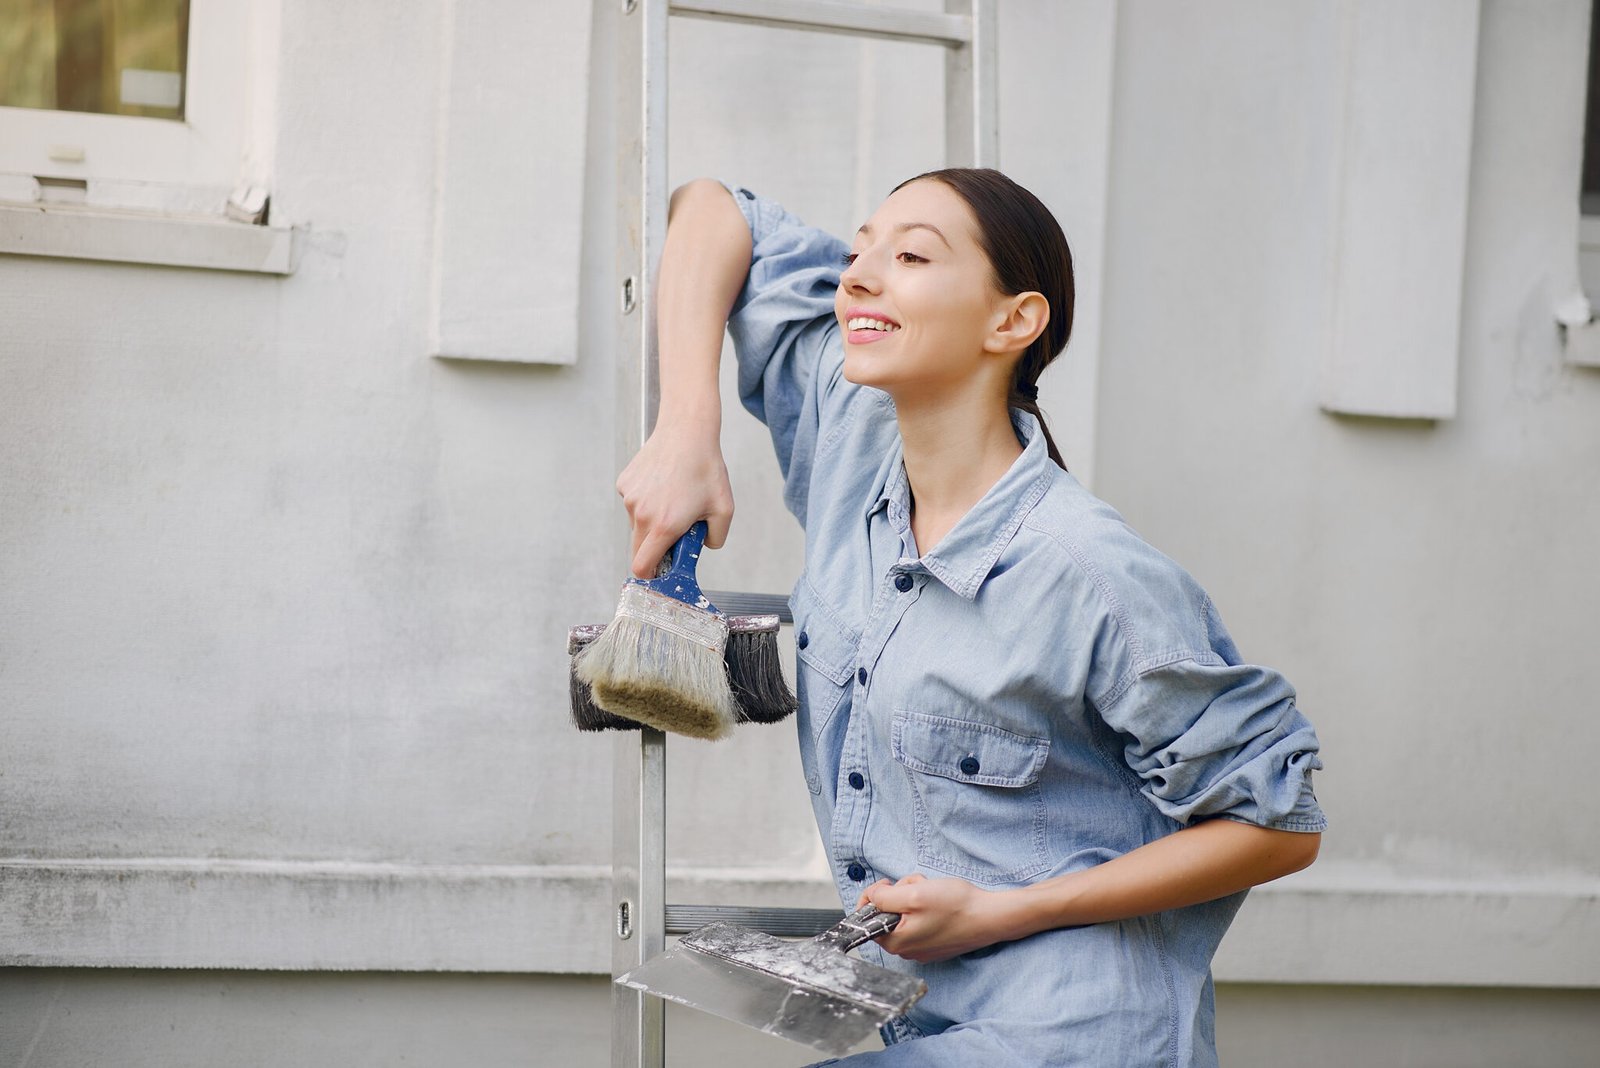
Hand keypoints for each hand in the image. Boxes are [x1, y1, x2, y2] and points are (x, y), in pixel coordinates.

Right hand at [615, 417, 733, 578]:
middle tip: (677, 531)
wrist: (686, 430)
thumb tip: (700, 547)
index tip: (660, 571)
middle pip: (638, 549)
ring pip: (637, 524)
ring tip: (674, 496)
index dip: (650, 575)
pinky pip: (634, 503)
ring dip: (652, 521)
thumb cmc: (706, 469)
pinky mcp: (624, 484)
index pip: (642, 566)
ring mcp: (630, 498)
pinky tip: (663, 483)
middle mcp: (641, 514)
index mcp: (665, 526)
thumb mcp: (724, 510)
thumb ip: (715, 540)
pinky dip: (646, 501)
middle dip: (655, 548)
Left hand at [856, 873, 1017, 962]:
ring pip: (904, 914)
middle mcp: (906, 950)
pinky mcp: (935, 943)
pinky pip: (920, 921)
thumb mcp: (913, 894)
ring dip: (914, 898)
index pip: (867, 918)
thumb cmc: (954, 906)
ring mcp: (922, 948)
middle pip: (887, 914)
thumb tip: (871, 898)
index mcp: (895, 942)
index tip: (889, 885)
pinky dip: (926, 907)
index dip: (874, 896)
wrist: (989, 917)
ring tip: (932, 893)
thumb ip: (883, 897)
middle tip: (918, 888)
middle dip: (900, 894)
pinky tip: (941, 903)